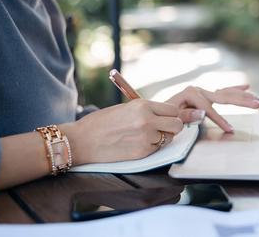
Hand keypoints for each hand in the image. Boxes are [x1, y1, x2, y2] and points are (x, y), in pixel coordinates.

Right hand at [68, 99, 182, 163]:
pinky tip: (138, 144)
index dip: (170, 114)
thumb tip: (167, 115)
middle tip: (162, 128)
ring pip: (169, 139)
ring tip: (145, 136)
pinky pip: (157, 149)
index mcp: (142, 105)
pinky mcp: (142, 153)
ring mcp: (145, 138)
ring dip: (162, 138)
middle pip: (177, 125)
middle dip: (172, 127)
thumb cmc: (101, 123)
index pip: (172, 110)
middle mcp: (147, 121)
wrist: (82, 141)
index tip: (165, 117)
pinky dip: (152, 147)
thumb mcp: (125, 108)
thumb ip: (146, 110)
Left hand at [166, 85, 258, 131]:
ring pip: (227, 93)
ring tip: (258, 100)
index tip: (230, 129)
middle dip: (241, 101)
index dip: (220, 119)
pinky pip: (224, 92)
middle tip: (257, 104)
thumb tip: (202, 113)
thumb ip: (186, 115)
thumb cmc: (165, 115)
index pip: (209, 109)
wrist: (159, 110)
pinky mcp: (206, 96)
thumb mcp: (172, 116)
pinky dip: (235, 89)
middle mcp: (198, 90)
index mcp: (190, 94)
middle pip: (224, 96)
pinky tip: (247, 86)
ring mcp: (203, 92)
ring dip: (243, 96)